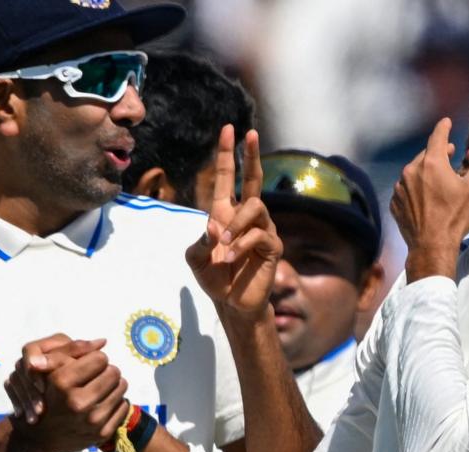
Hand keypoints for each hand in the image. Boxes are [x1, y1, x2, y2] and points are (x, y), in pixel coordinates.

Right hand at [4, 334, 128, 451]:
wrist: (40, 436)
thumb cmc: (47, 395)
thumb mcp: (51, 370)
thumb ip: (72, 350)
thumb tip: (103, 341)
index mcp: (62, 382)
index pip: (100, 358)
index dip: (95, 358)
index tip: (89, 365)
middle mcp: (77, 403)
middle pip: (114, 372)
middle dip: (106, 370)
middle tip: (97, 376)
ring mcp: (91, 420)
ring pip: (122, 387)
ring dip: (113, 385)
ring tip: (100, 389)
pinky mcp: (102, 433)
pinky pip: (124, 405)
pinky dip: (116, 402)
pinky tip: (102, 403)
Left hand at [186, 125, 282, 317]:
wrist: (231, 303)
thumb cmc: (215, 278)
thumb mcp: (196, 259)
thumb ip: (199, 242)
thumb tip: (215, 226)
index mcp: (225, 213)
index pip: (228, 178)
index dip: (228, 155)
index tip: (229, 130)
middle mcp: (246, 216)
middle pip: (253, 179)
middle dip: (251, 156)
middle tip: (250, 133)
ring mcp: (262, 229)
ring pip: (254, 207)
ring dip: (236, 224)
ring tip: (223, 246)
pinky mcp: (272, 246)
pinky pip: (259, 234)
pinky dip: (241, 245)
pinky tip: (230, 258)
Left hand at [391, 118, 468, 280]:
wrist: (431, 247)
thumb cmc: (456, 217)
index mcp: (432, 163)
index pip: (437, 136)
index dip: (443, 128)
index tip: (446, 122)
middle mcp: (411, 171)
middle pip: (426, 155)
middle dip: (438, 152)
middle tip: (450, 154)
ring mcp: (400, 188)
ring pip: (414, 172)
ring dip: (426, 171)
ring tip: (439, 179)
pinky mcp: (395, 203)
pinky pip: (406, 189)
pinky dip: (415, 188)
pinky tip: (426, 197)